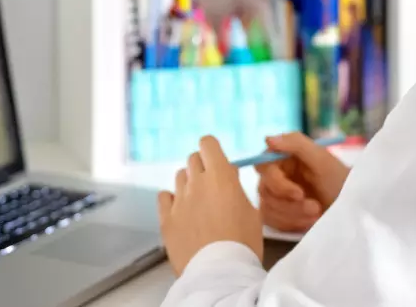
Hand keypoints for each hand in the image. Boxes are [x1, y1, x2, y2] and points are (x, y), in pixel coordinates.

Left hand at [158, 136, 263, 275]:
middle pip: (193, 159)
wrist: (220, 273)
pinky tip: (181, 211)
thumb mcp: (252, 211)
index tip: (216, 161)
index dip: (212, 150)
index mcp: (219, 176)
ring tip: (199, 203)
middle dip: (202, 167)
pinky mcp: (166, 218)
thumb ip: (236, 188)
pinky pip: (164, 196)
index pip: (207, 143)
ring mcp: (178, 200)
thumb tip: (228, 174)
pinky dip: (172, 200)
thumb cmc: (243, 243)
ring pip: (179, 177)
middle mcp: (196, 182)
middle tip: (211, 185)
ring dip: (188, 184)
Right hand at [255, 132, 349, 232]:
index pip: (262, 167)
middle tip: (315, 208)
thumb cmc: (340, 180)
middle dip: (290, 204)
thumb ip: (296, 144)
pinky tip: (310, 222)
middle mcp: (276, 175)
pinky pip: (272, 222)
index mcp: (283, 158)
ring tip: (317, 214)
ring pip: (268, 208)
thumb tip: (268, 139)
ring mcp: (276, 196)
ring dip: (293, 215)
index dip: (277, 182)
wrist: (353, 207)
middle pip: (264, 190)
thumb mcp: (322, 159)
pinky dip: (292, 224)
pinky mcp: (278, 215)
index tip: (299, 194)